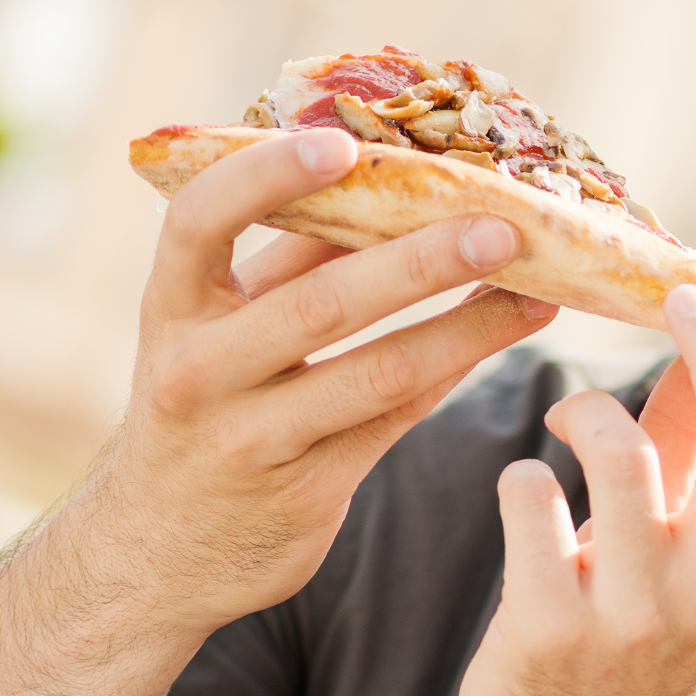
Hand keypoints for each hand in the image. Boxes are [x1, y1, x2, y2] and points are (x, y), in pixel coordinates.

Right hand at [92, 127, 554, 636]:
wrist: (157, 552)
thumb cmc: (205, 408)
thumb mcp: (215, 333)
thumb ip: (282, 267)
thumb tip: (383, 177)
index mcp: (170, 309)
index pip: (200, 224)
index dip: (266, 178)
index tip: (342, 144)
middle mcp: (199, 371)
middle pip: (321, 301)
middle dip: (421, 260)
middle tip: (503, 225)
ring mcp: (251, 436)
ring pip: (377, 370)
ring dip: (467, 325)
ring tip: (538, 288)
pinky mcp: (305, 489)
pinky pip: (395, 420)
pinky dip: (455, 371)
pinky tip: (505, 334)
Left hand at [458, 288, 695, 695]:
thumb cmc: (633, 646)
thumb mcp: (692, 557)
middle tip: (678, 301)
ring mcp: (635, 621)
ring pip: (627, 467)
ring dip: (591, 412)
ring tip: (570, 417)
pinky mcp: (548, 638)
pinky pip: (532, 508)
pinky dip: (521, 476)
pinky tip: (523, 490)